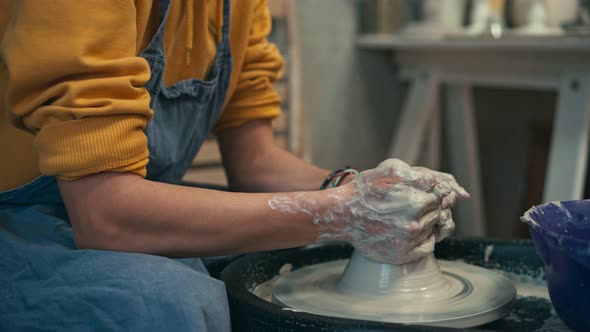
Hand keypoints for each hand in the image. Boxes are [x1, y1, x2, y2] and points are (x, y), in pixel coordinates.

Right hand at [318, 159, 468, 264]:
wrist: (342, 215)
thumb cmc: (366, 190)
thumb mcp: (392, 171)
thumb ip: (422, 176)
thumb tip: (446, 186)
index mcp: (416, 201)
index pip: (441, 196)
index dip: (430, 193)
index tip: (416, 194)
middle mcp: (415, 223)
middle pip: (438, 213)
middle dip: (428, 208)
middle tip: (406, 206)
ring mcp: (409, 241)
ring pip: (434, 229)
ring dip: (425, 223)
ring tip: (403, 218)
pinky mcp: (403, 255)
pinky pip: (428, 246)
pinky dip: (422, 239)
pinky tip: (406, 231)